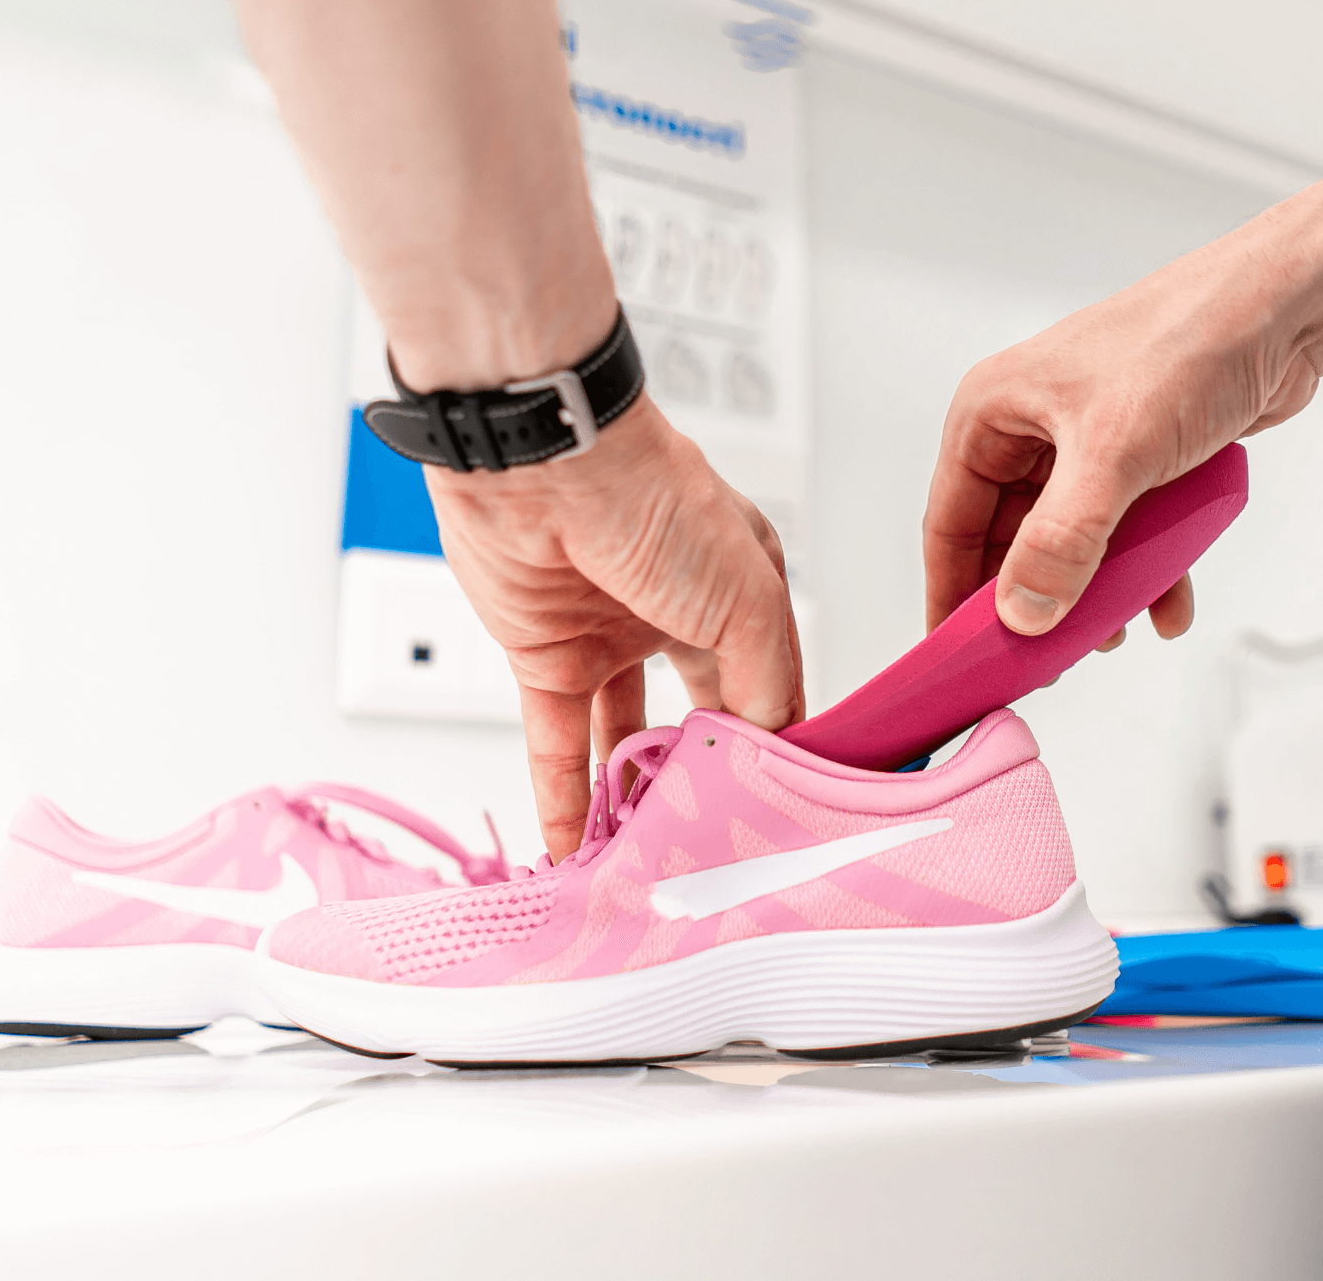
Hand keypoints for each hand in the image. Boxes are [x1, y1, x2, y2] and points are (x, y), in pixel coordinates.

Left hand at [424, 398, 802, 863]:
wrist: (541, 466)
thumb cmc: (654, 502)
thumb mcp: (749, 598)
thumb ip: (766, 683)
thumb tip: (769, 753)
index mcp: (742, 588)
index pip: (772, 687)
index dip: (777, 748)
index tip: (781, 811)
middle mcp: (679, 614)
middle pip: (700, 717)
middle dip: (707, 776)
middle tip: (716, 843)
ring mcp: (610, 636)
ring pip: (629, 738)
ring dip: (638, 794)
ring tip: (654, 855)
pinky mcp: (545, 654)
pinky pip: (559, 742)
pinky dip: (565, 796)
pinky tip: (578, 846)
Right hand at [923, 248, 1305, 641]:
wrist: (1288, 309)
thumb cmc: (1190, 343)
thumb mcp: (1113, 454)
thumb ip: (1062, 543)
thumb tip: (1022, 614)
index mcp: (993, 412)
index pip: (950, 524)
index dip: (952, 596)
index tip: (961, 659)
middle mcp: (1030, 427)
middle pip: (1010, 541)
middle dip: (1034, 602)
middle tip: (1046, 662)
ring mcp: (1086, 443)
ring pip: (1071, 542)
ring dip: (1095, 593)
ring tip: (1116, 633)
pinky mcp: (1138, 456)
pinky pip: (1125, 531)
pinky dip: (1145, 569)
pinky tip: (1169, 603)